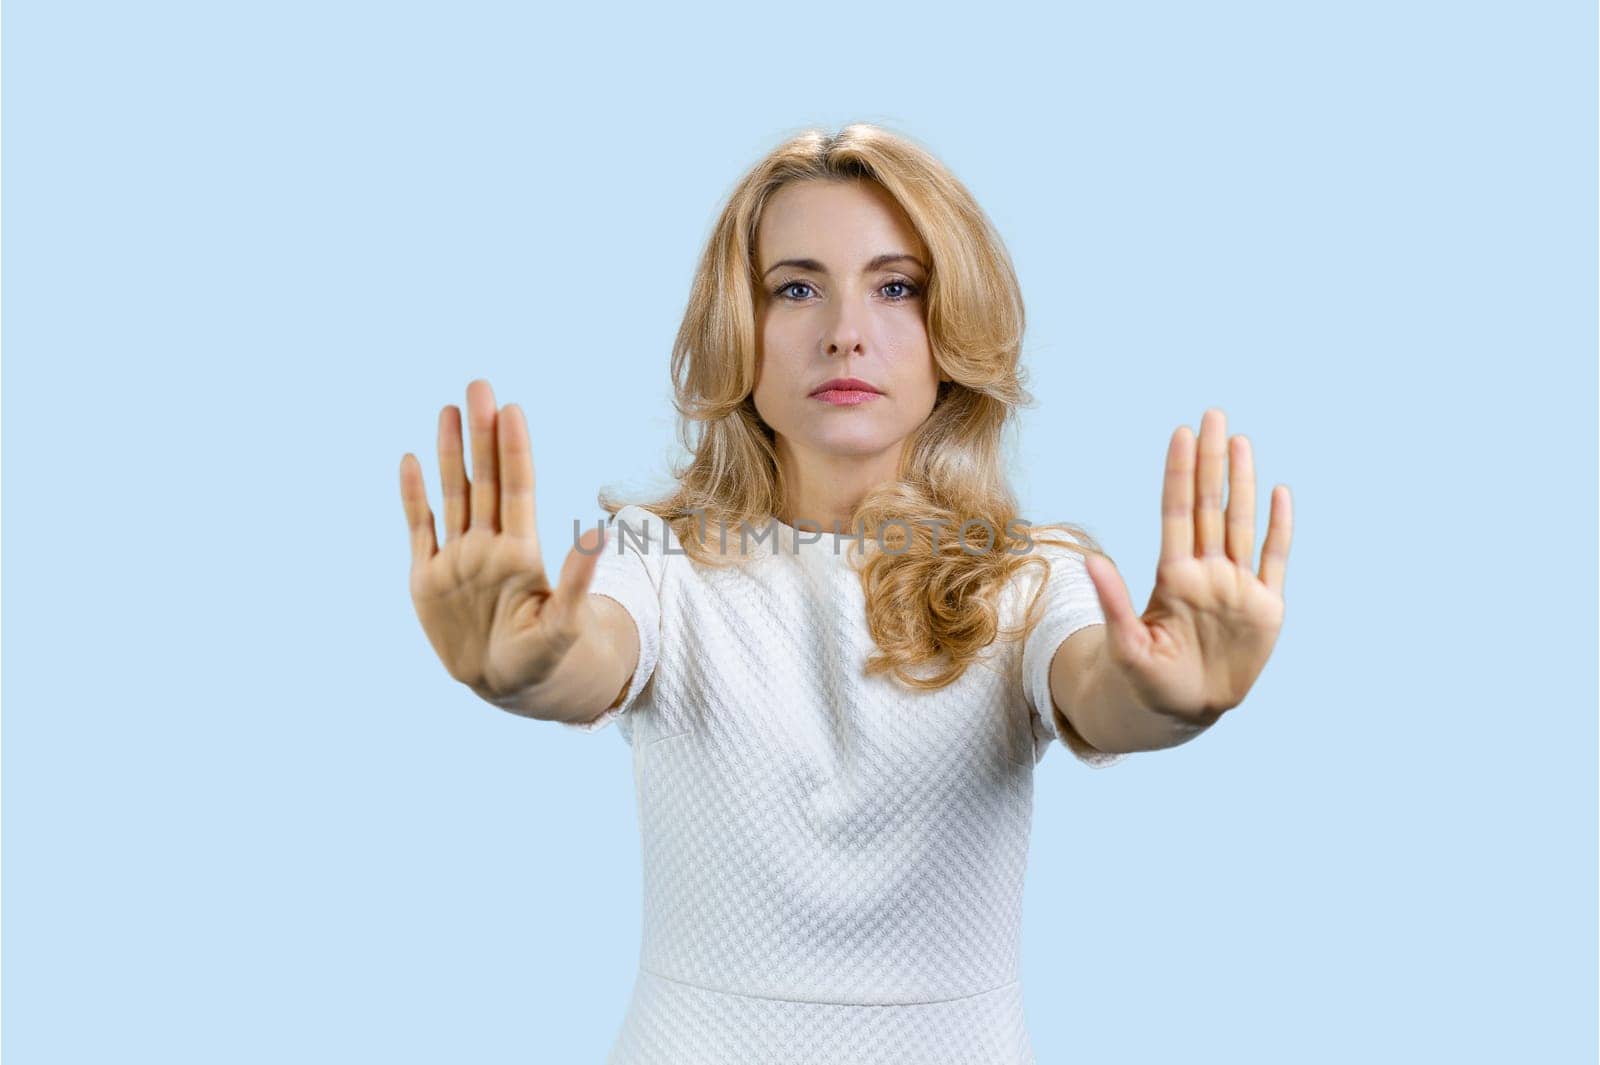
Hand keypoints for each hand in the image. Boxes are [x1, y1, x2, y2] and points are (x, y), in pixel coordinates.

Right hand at [398, 378, 606, 701]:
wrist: (506, 686)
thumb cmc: (545, 658)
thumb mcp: (564, 625)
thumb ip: (576, 584)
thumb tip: (600, 539)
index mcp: (520, 553)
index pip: (517, 488)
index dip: (513, 450)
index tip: (512, 410)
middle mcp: (488, 546)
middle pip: (484, 479)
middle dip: (481, 434)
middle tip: (479, 386)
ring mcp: (457, 558)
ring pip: (453, 494)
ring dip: (449, 454)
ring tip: (449, 410)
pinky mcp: (427, 577)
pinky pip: (419, 528)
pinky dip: (413, 497)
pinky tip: (410, 460)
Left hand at [1081, 408, 1292, 726]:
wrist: (1181, 712)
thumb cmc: (1146, 680)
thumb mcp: (1126, 645)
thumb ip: (1114, 603)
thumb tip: (1088, 561)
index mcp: (1174, 577)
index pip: (1178, 512)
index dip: (1179, 473)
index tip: (1181, 433)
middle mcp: (1207, 572)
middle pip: (1210, 505)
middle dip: (1211, 461)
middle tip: (1213, 415)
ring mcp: (1237, 587)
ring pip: (1241, 522)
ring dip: (1242, 483)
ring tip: (1241, 440)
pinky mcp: (1265, 609)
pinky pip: (1275, 560)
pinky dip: (1279, 529)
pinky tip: (1280, 493)